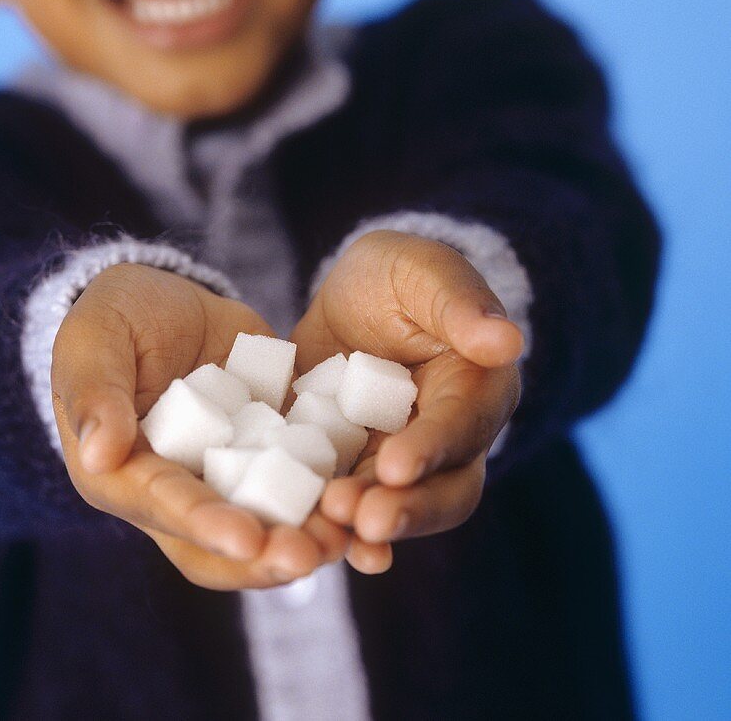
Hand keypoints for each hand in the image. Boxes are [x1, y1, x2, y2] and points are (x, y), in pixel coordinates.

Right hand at [52, 263, 348, 589]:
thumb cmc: (111, 318)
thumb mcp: (92, 342)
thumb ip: (96, 393)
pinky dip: (333, 490)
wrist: (161, 296)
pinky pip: (303, 475)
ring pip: (269, 518)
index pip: (165, 505)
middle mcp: (180, 488)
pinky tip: (373, 492)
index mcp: (124, 475)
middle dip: (267, 553)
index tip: (248, 537)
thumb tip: (99, 454)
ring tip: (351, 536)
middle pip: (222, 539)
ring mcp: (229, 471)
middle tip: (315, 554)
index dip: (206, 524)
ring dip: (307, 532)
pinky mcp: (272, 444)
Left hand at [289, 231, 523, 572]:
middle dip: (406, 509)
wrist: (356, 297)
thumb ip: (460, 303)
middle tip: (363, 519)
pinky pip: (353, 510)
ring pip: (397, 508)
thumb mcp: (424, 271)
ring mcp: (401, 462)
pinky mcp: (356, 472)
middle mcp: (448, 439)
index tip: (396, 464)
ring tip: (327, 531)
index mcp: (477, 389)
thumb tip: (507, 342)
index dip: (433, 447)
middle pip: (444, 490)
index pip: (462, 425)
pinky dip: (337, 533)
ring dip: (366, 525)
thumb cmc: (402, 275)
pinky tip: (311, 546)